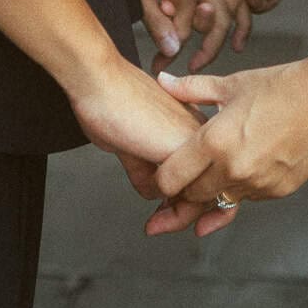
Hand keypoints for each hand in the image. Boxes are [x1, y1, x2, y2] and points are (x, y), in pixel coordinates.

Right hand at [68, 51, 236, 238]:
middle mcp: (200, 131)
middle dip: (185, 211)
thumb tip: (151, 189)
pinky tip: (158, 214)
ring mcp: (195, 138)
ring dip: (179, 214)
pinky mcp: (183, 148)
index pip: (205, 170)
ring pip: (200, 189)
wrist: (100, 82)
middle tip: (160, 225)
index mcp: (191, 125)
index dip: (190, 196)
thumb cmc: (110, 103)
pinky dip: (174, 208)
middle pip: (207, 181)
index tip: (171, 211)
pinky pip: (187, 190)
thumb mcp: (131, 143)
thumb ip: (145, 167)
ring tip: (157, 225)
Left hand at [120, 0, 252, 70]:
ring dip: (232, 28)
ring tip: (226, 48)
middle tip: (192, 67)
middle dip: (207, 50)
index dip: (170, 52)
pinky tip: (242, 13)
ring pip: (234, 3)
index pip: (185, 32)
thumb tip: (173, 50)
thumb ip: (157, 22)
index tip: (157, 65)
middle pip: (217, 22)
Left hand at [151, 58, 307, 212]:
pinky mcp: (276, 191)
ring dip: (208, 196)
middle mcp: (233, 169)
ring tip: (199, 190)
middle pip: (191, 198)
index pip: (170, 179)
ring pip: (219, 201)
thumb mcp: (233, 84)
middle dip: (179, 196)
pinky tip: (235, 175)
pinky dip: (236, 190)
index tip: (156, 178)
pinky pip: (246, 198)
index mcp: (215, 142)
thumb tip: (164, 82)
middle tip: (168, 198)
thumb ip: (192, 89)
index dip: (159, 181)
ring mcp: (256, 184)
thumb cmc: (282, 86)